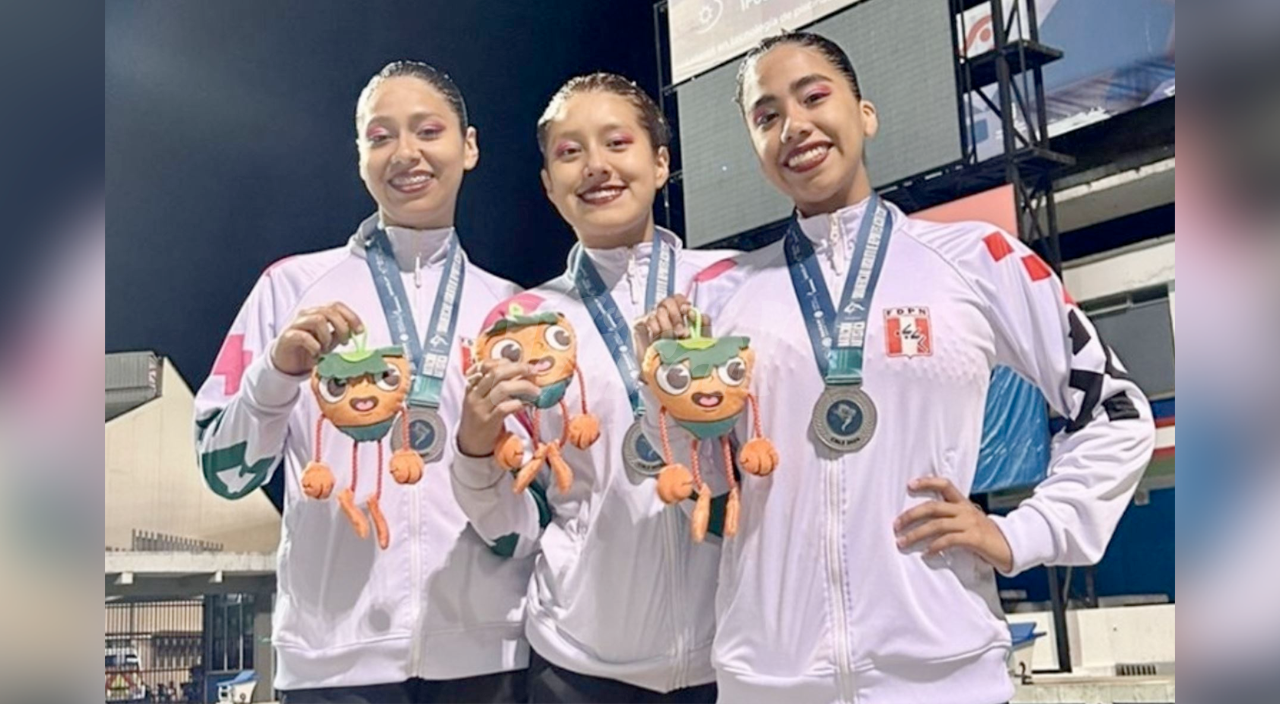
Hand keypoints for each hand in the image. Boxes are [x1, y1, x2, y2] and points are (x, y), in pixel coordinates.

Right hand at [271, 302, 363, 375]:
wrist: (288, 363)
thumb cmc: (309, 349)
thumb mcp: (329, 341)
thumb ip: (341, 335)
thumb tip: (355, 331)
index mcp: (318, 313)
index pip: (337, 306)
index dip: (351, 316)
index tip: (359, 331)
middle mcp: (307, 315)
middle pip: (329, 311)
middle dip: (342, 327)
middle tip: (344, 342)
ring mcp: (296, 324)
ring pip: (317, 320)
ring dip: (326, 337)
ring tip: (326, 349)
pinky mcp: (288, 336)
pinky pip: (304, 336)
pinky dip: (314, 346)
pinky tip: (316, 354)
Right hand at [457, 360, 538, 457]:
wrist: (469, 445)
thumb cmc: (480, 420)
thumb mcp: (482, 400)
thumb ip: (494, 386)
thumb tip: (521, 374)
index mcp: (472, 386)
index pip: (485, 365)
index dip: (505, 361)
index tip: (521, 364)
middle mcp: (474, 395)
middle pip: (496, 373)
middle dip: (518, 368)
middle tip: (533, 371)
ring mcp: (480, 408)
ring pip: (502, 388)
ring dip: (523, 386)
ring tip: (536, 391)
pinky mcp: (488, 422)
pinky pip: (504, 408)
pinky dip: (518, 403)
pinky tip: (527, 404)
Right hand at [631, 294, 711, 367]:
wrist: (666, 376)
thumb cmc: (683, 358)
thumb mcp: (700, 342)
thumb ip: (703, 325)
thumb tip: (695, 312)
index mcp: (678, 314)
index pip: (678, 297)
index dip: (682, 302)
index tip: (687, 311)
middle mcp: (664, 314)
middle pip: (668, 301)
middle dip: (676, 316)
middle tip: (681, 332)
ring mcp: (651, 319)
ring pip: (659, 311)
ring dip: (667, 326)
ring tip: (671, 340)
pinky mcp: (639, 325)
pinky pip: (649, 319)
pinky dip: (656, 328)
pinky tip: (659, 339)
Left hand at [893, 477, 1013, 573]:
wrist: (1011, 547)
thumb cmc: (985, 536)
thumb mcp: (969, 522)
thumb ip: (951, 519)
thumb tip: (923, 525)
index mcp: (963, 503)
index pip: (945, 484)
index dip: (927, 482)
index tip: (910, 485)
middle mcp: (965, 510)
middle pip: (933, 507)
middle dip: (911, 515)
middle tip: (896, 525)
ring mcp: (970, 523)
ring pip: (937, 524)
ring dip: (916, 534)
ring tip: (903, 542)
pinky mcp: (974, 538)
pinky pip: (949, 541)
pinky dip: (935, 547)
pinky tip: (926, 553)